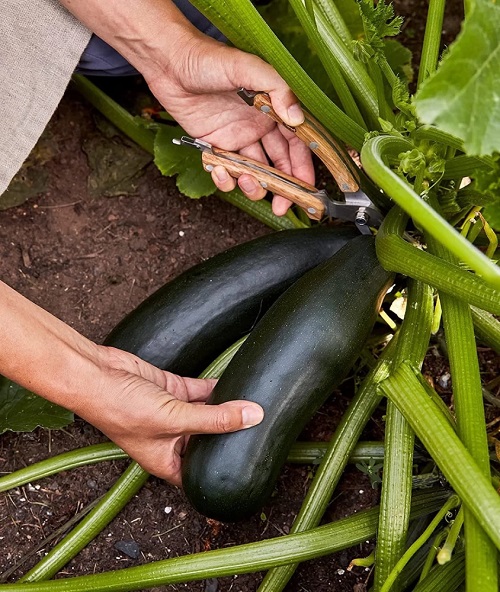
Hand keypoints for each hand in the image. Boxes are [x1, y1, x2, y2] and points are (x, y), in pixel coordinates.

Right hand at [0, 279, 263, 487]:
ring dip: (227, 407)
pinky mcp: (172, 389)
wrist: (95, 375)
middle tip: (260, 431)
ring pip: (208, 413)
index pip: (200, 476)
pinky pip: (200, 390)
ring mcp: (173, 413)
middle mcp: (171, 440)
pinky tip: (235, 383)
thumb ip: (215, 419)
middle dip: (230, 435)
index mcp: (167, 461)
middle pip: (208, 441)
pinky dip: (216, 387)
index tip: (249, 469)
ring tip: (254, 404)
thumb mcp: (174, 419)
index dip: (221, 475)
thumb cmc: (120, 410)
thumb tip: (253, 416)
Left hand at [60, 0, 313, 214]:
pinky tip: (218, 169)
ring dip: (253, 185)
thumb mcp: (247, 68)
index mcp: (272, 109)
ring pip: (254, 172)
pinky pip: (226, 170)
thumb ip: (276, 90)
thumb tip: (297, 118)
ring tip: (245, 182)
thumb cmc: (208, 58)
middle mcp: (258, 126)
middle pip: (279, 165)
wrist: (169, 63)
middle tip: (282, 206)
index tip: (306, 189)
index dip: (303, 168)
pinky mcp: (216, 146)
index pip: (297, 144)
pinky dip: (224, 178)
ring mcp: (237, 138)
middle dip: (283, 188)